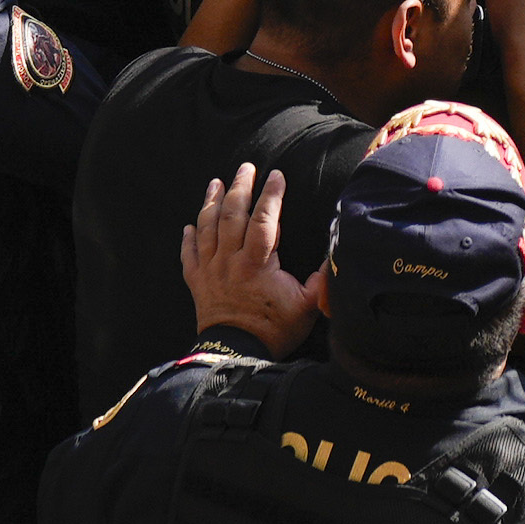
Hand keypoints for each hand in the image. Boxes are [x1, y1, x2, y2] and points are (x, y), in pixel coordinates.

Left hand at [184, 167, 324, 347]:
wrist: (236, 356)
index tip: (278, 175)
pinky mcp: (197, 283)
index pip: (265, 219)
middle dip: (240, 187)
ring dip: (211, 202)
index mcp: (257, 263)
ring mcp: (210, 270)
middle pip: (232, 215)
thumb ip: (321, 280)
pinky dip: (188, 239)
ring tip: (215, 182)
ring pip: (207, 227)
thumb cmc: (273, 330)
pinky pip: (188, 255)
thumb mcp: (306, 306)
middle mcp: (230, 260)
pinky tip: (188, 226)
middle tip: (246, 167)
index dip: (272, 195)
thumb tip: (337, 255)